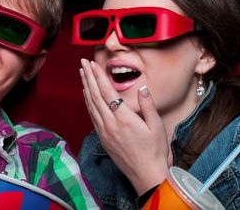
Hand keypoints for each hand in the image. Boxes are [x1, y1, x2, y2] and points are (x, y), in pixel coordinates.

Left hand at [80, 59, 169, 194]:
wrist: (147, 176)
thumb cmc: (155, 151)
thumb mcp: (156, 126)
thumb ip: (148, 105)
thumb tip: (142, 87)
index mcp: (124, 119)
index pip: (107, 92)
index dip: (98, 76)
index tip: (92, 63)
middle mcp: (110, 124)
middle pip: (95, 96)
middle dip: (88, 77)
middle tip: (83, 63)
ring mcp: (105, 132)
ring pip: (91, 105)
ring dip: (86, 88)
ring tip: (82, 74)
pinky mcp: (103, 139)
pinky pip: (92, 116)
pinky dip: (88, 103)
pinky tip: (87, 96)